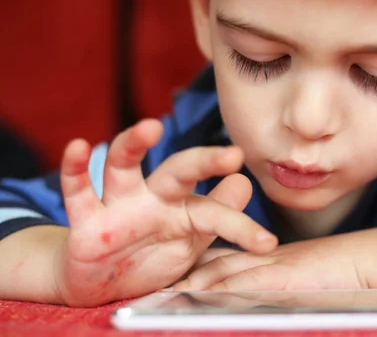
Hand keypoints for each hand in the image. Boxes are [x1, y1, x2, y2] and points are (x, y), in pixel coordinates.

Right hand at [53, 119, 277, 306]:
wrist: (103, 282)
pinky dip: (76, 169)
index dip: (241, 226)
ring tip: (151, 128)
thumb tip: (244, 182)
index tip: (268, 242)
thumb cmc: (152, 255)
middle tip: (233, 155)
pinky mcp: (86, 219)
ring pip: (123, 167)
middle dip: (204, 161)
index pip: (214, 211)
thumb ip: (216, 215)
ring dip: (134, 144)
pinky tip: (79, 147)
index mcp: (181, 208)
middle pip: (178, 171)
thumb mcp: (190, 240)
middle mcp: (152, 198)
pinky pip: (78, 191)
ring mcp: (118, 204)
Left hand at [173, 228, 376, 291]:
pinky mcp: (288, 277)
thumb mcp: (307, 282)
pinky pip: (248, 284)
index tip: (173, 287)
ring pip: (223, 274)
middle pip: (216, 266)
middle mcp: (267, 259)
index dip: (197, 274)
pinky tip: (199, 304)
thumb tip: (257, 307)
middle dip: (184, 281)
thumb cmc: (347, 274)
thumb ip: (282, 290)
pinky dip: (221, 294)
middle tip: (153, 296)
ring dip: (191, 288)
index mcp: (271, 259)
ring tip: (162, 303)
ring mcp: (276, 265)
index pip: (225, 262)